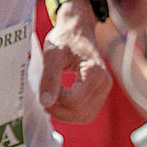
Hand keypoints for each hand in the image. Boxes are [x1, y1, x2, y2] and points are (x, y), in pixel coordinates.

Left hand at [40, 4, 109, 121]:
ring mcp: (104, 89)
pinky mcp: (100, 93)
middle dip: (59, 111)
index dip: (55, 101)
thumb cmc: (65, 39)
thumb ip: (49, 78)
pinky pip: (87, 112)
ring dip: (65, 114)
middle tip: (43, 99)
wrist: (77, 30)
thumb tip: (45, 103)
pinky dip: (71, 112)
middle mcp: (104, 83)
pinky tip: (59, 100)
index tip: (42, 91)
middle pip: (80, 112)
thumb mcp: (52, 55)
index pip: (74, 101)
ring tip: (50, 100)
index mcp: (95, 72)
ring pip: (85, 116)